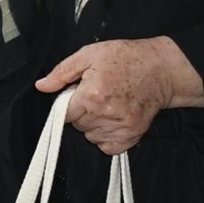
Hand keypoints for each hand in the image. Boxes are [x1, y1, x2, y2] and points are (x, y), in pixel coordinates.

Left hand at [34, 37, 203, 155]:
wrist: (161, 69)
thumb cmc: (125, 58)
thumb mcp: (90, 54)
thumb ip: (62, 72)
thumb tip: (42, 86)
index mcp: (92, 94)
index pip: (64, 115)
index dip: (69, 104)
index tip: (78, 95)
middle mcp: (105, 114)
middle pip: (77, 126)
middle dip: (81, 112)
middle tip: (96, 95)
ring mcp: (120, 127)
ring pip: (91, 137)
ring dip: (94, 125)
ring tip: (107, 106)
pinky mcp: (132, 136)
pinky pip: (107, 147)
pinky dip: (106, 137)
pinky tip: (113, 119)